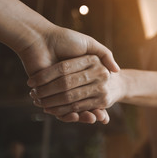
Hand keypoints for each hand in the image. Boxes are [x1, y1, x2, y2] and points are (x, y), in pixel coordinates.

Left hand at [0, 0, 118, 122]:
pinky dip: (64, 112)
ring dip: (80, 114)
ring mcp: (60, 87)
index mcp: (83, 71)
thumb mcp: (89, 44)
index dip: (99, 98)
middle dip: (91, 110)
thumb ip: (104, 53)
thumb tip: (116, 70)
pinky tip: (73, 115)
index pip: (92, 89)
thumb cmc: (65, 39)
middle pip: (82, 99)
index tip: (106, 106)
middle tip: (99, 117)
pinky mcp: (47, 92)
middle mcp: (73, 80)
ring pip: (72, 106)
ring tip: (91, 118)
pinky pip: (58, 107)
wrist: (39, 39)